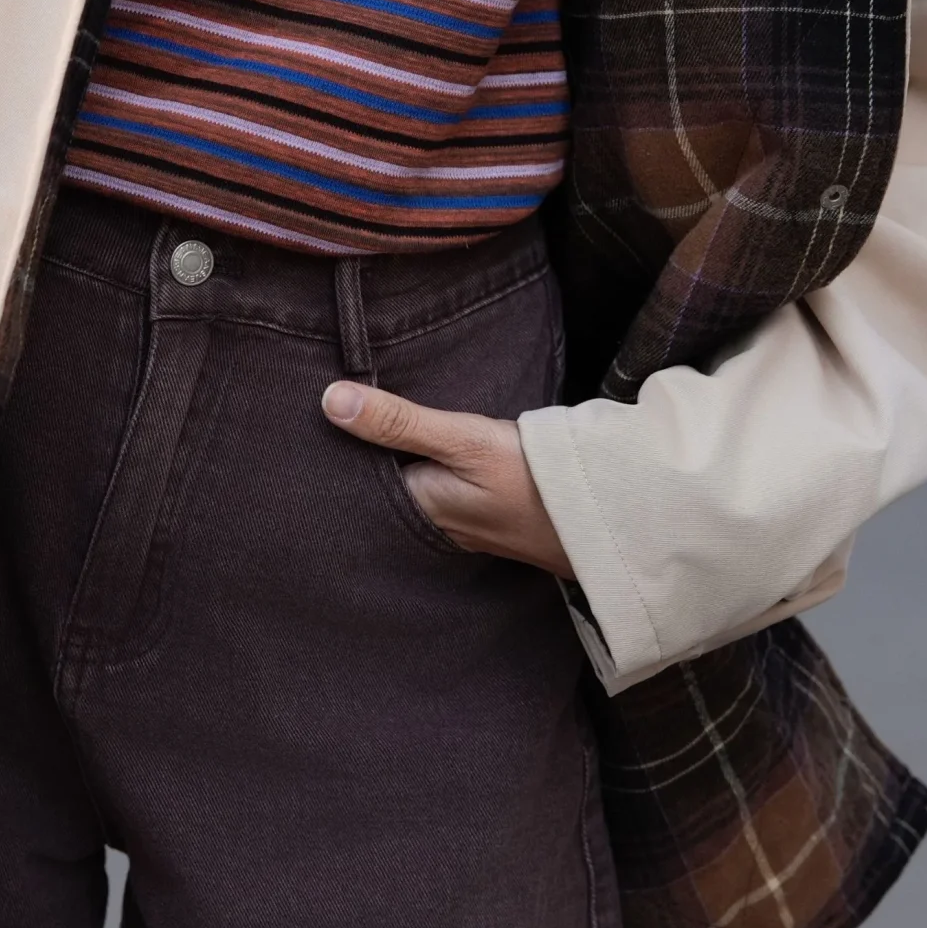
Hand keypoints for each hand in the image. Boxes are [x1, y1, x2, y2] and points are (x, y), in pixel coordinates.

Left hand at [322, 381, 574, 579]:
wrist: (611, 518)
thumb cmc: (533, 482)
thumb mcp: (463, 440)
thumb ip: (400, 422)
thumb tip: (329, 400)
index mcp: (416, 509)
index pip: (358, 476)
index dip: (339, 444)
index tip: (315, 409)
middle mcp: (433, 526)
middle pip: (385, 483)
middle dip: (368, 452)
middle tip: (339, 405)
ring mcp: (463, 526)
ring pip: (416, 486)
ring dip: (403, 458)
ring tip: (379, 418)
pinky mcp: (489, 519)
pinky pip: (445, 491)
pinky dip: (434, 468)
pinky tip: (434, 447)